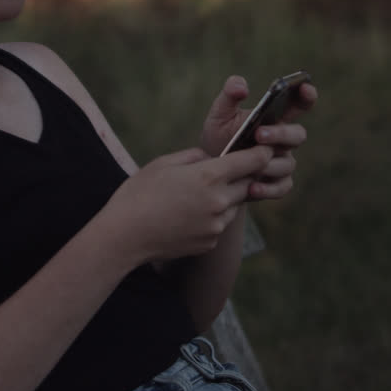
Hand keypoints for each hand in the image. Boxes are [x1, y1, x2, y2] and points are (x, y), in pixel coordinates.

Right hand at [101, 145, 273, 263]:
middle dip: (243, 175)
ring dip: (225, 197)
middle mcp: (219, 202)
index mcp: (208, 176)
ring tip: (197, 194)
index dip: (262, 153)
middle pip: (248, 184)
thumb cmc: (138, 194)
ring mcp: (216, 226)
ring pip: (233, 205)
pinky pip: (218, 224)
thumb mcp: (163, 163)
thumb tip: (210, 157)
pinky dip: (211, 217)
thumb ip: (194, 156)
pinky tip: (187, 214)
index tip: (266, 148)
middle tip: (232, 167)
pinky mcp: (210, 242)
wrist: (124, 237)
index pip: (252, 161)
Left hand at [198, 75, 317, 199]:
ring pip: (287, 163)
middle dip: (281, 133)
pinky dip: (268, 189)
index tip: (305, 87)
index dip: (307, 95)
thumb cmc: (219, 136)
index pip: (300, 103)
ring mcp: (283, 162)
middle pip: (298, 134)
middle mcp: (284, 140)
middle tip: (258, 134)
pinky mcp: (277, 184)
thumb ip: (229, 95)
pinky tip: (251, 187)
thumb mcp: (220, 113)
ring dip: (270, 164)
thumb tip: (242, 86)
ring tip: (251, 165)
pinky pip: (282, 187)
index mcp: (276, 117)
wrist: (211, 170)